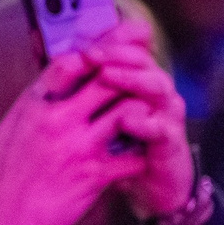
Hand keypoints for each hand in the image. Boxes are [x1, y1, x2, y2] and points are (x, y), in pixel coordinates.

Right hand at [0, 48, 150, 224]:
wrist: (5, 224)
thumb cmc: (4, 180)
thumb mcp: (10, 131)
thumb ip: (35, 106)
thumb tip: (52, 85)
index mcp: (33, 106)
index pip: (69, 63)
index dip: (94, 57)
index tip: (107, 61)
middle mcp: (56, 120)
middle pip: (107, 81)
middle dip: (127, 80)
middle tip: (140, 85)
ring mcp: (78, 147)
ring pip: (127, 112)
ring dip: (141, 113)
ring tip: (145, 118)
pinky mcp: (95, 174)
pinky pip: (134, 155)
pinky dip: (142, 153)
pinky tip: (143, 155)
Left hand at [76, 26, 195, 218]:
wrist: (151, 185)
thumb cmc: (122, 150)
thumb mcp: (100, 117)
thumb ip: (84, 90)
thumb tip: (52, 60)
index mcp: (136, 82)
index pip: (124, 50)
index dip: (105, 41)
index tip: (79, 39)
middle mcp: (154, 92)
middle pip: (142, 60)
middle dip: (115, 54)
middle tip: (91, 53)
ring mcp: (166, 115)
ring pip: (157, 86)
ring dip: (131, 78)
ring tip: (107, 76)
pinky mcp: (170, 142)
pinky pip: (160, 127)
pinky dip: (144, 122)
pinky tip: (126, 120)